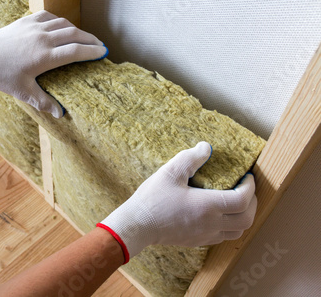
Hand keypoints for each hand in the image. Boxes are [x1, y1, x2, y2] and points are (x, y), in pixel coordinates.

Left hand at [0, 10, 107, 117]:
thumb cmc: (1, 76)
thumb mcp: (23, 91)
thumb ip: (43, 102)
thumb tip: (60, 114)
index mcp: (45, 56)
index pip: (76, 51)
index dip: (92, 51)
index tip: (103, 53)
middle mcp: (42, 38)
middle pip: (74, 34)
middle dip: (90, 39)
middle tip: (100, 44)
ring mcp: (34, 27)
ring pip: (63, 23)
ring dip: (77, 30)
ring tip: (84, 37)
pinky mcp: (26, 20)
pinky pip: (49, 16)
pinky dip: (60, 21)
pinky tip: (62, 26)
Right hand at [97, 142, 256, 262]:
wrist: (137, 225)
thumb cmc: (152, 199)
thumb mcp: (170, 172)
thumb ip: (190, 158)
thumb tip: (206, 147)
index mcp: (207, 206)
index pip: (243, 200)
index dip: (250, 187)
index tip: (247, 176)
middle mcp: (211, 224)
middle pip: (247, 219)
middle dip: (252, 203)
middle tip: (246, 189)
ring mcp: (205, 235)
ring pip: (238, 232)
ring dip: (243, 217)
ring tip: (237, 203)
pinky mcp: (197, 242)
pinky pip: (223, 237)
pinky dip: (229, 226)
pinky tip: (219, 214)